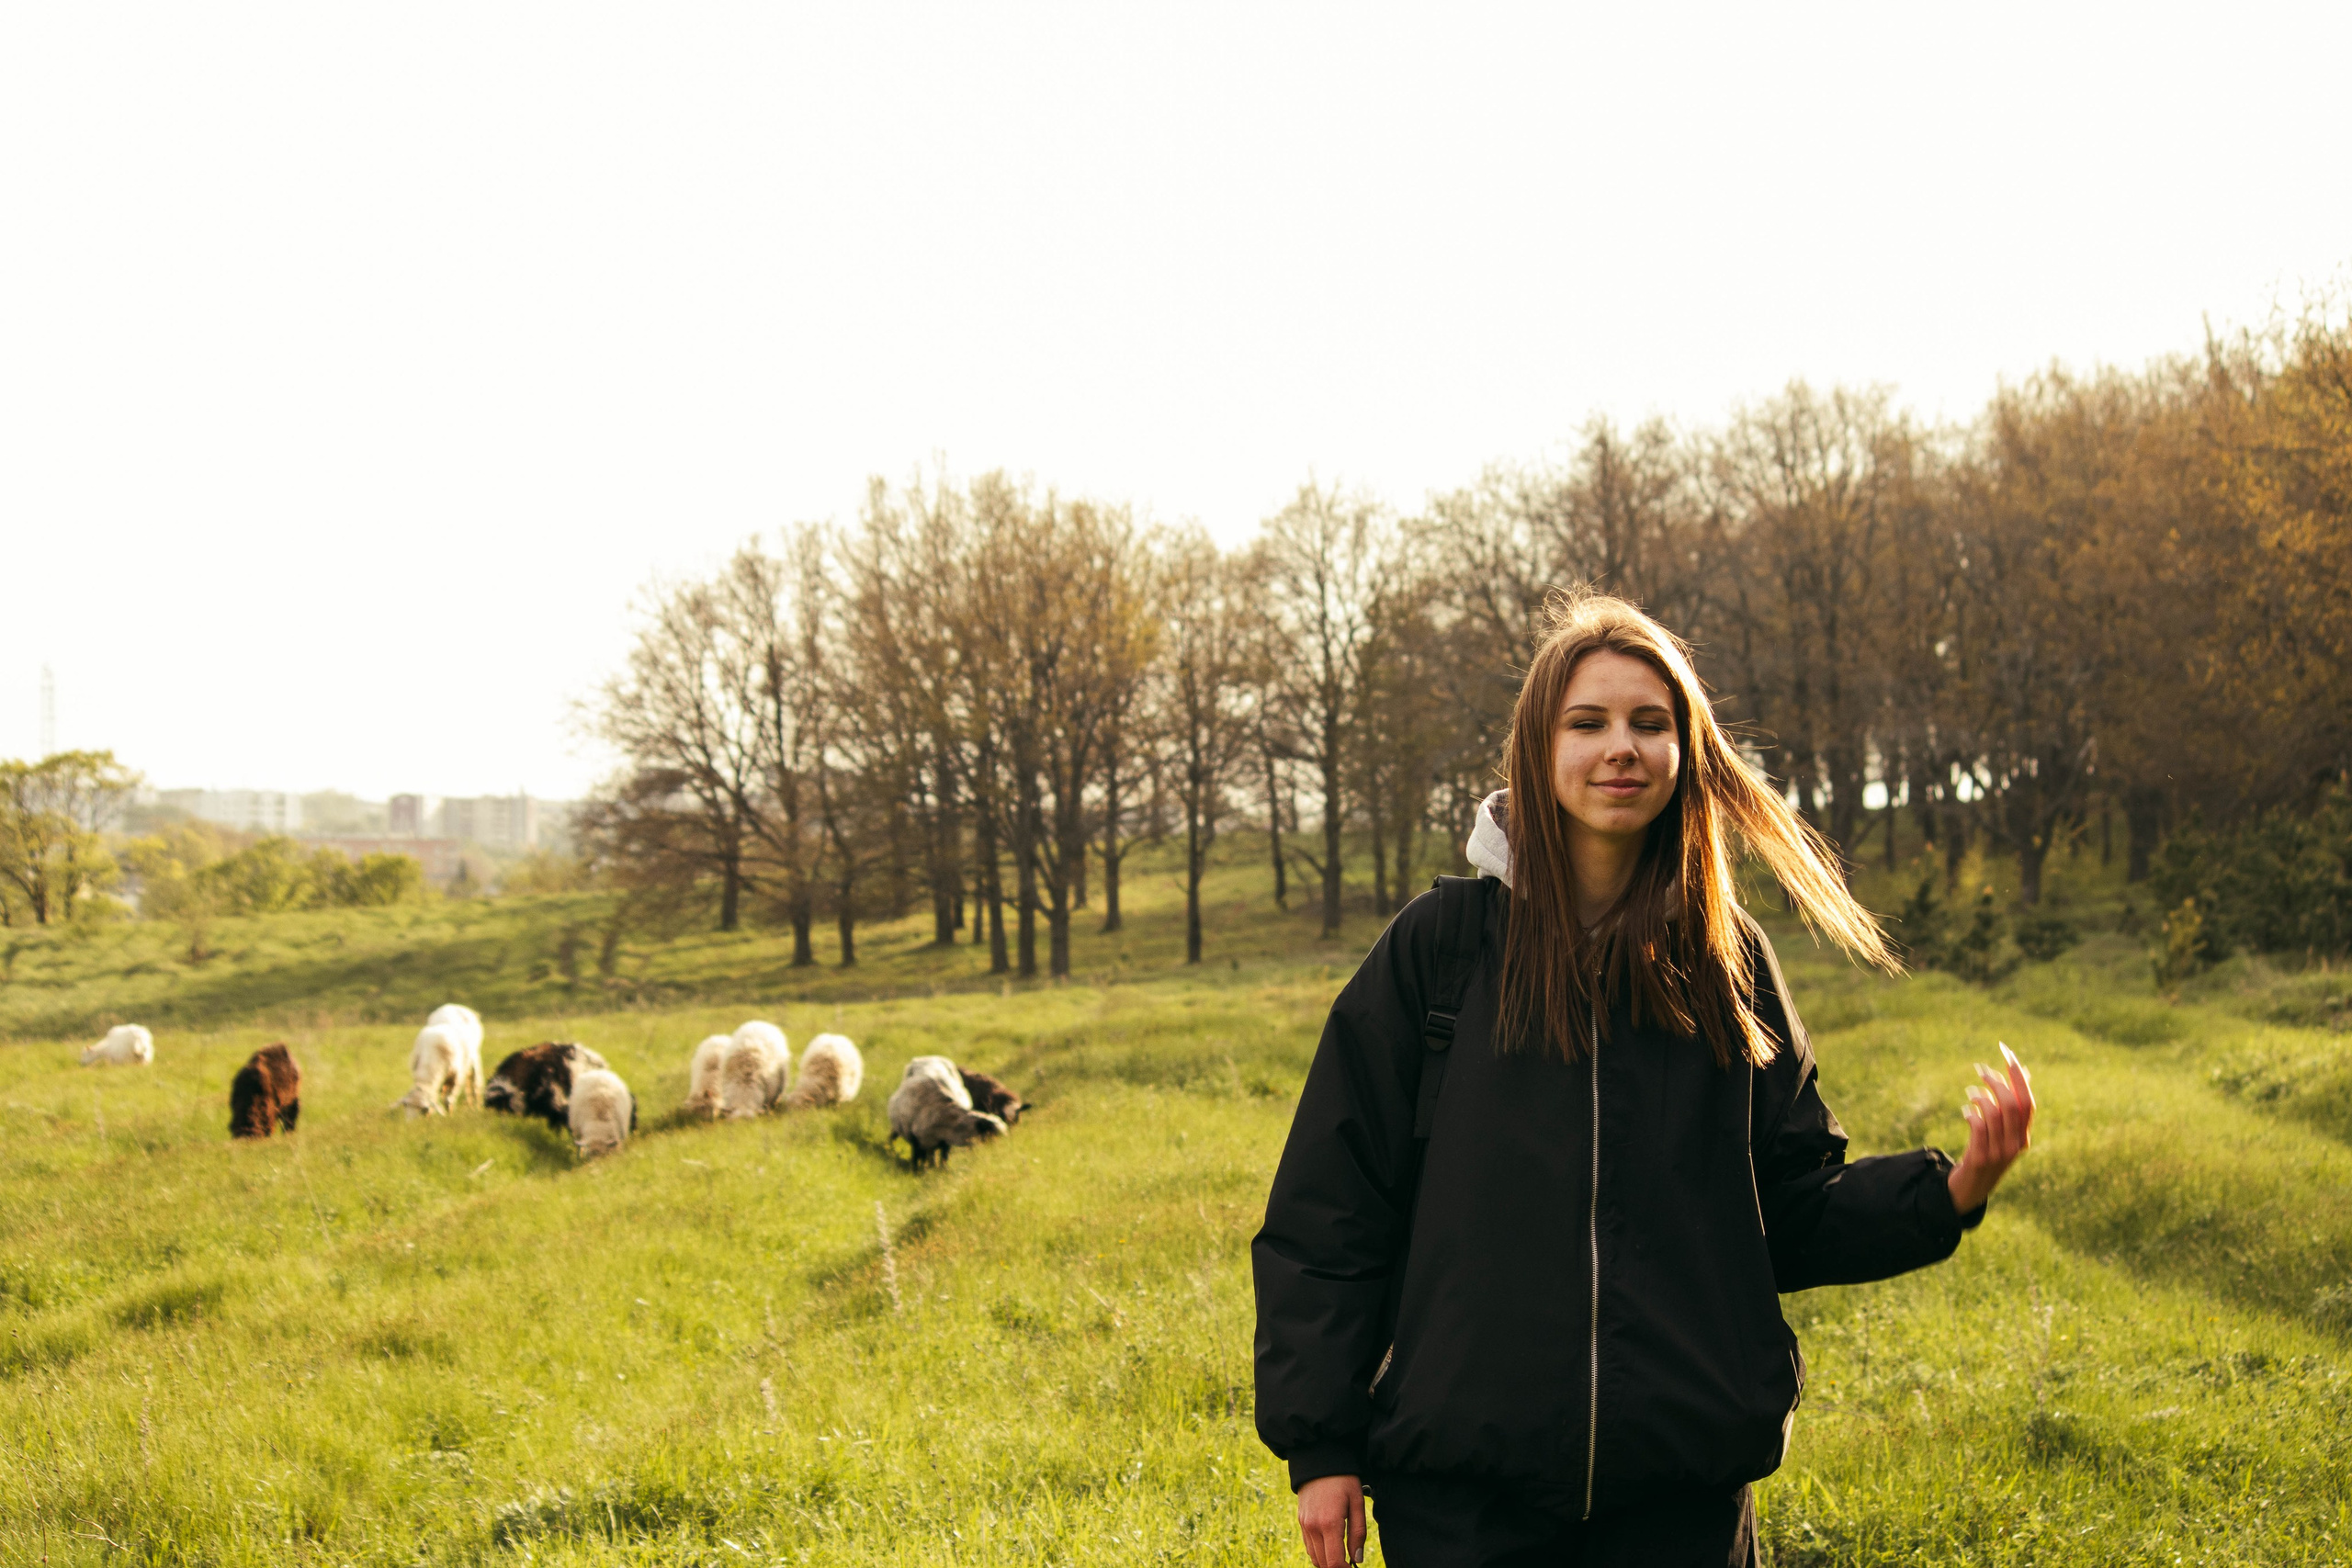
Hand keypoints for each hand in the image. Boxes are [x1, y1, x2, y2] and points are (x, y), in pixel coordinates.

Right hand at [1297, 1474, 1365, 1567]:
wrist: (1319, 1460)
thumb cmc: (1343, 1480)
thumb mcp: (1357, 1503)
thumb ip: (1358, 1533)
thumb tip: (1357, 1559)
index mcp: (1330, 1523)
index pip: (1334, 1562)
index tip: (1353, 1567)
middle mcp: (1313, 1527)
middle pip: (1323, 1564)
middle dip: (1337, 1567)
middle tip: (1350, 1562)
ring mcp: (1304, 1525)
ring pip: (1315, 1557)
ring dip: (1327, 1562)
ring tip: (1342, 1555)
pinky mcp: (1301, 1522)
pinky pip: (1308, 1547)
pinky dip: (1319, 1553)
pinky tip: (1330, 1546)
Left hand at [1949, 1042, 2034, 1212]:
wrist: (1972, 1187)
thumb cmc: (1986, 1152)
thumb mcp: (2002, 1131)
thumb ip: (2011, 1106)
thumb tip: (2023, 1072)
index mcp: (2024, 1136)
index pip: (2028, 1102)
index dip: (2018, 1076)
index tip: (2007, 1052)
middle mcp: (2016, 1145)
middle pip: (2012, 1105)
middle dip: (1997, 1082)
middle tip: (1981, 1070)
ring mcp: (1999, 1153)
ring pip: (1995, 1114)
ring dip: (1981, 1096)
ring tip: (1971, 1091)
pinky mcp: (1980, 1158)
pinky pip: (1978, 1128)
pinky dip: (1972, 1114)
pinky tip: (1965, 1111)